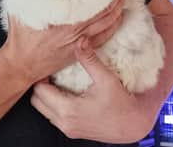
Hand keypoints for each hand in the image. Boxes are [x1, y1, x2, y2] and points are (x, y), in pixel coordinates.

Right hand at [0, 0, 124, 85]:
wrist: (22, 64)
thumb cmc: (21, 38)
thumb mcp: (22, 12)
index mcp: (66, 21)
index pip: (94, 4)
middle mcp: (77, 32)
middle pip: (105, 14)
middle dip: (116, 0)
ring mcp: (81, 43)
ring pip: (107, 26)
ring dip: (117, 13)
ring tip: (123, 0)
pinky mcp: (80, 51)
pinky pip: (103, 38)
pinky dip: (112, 28)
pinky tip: (117, 21)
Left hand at [30, 37, 150, 143]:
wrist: (135, 125)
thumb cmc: (122, 104)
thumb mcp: (106, 79)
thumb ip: (90, 59)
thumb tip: (81, 40)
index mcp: (68, 110)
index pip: (40, 91)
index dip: (41, 76)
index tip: (49, 65)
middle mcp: (65, 122)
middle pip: (37, 102)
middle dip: (41, 86)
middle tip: (51, 72)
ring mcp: (68, 129)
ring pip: (43, 111)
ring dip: (46, 96)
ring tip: (57, 81)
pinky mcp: (73, 131)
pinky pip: (54, 117)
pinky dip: (54, 105)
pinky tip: (66, 94)